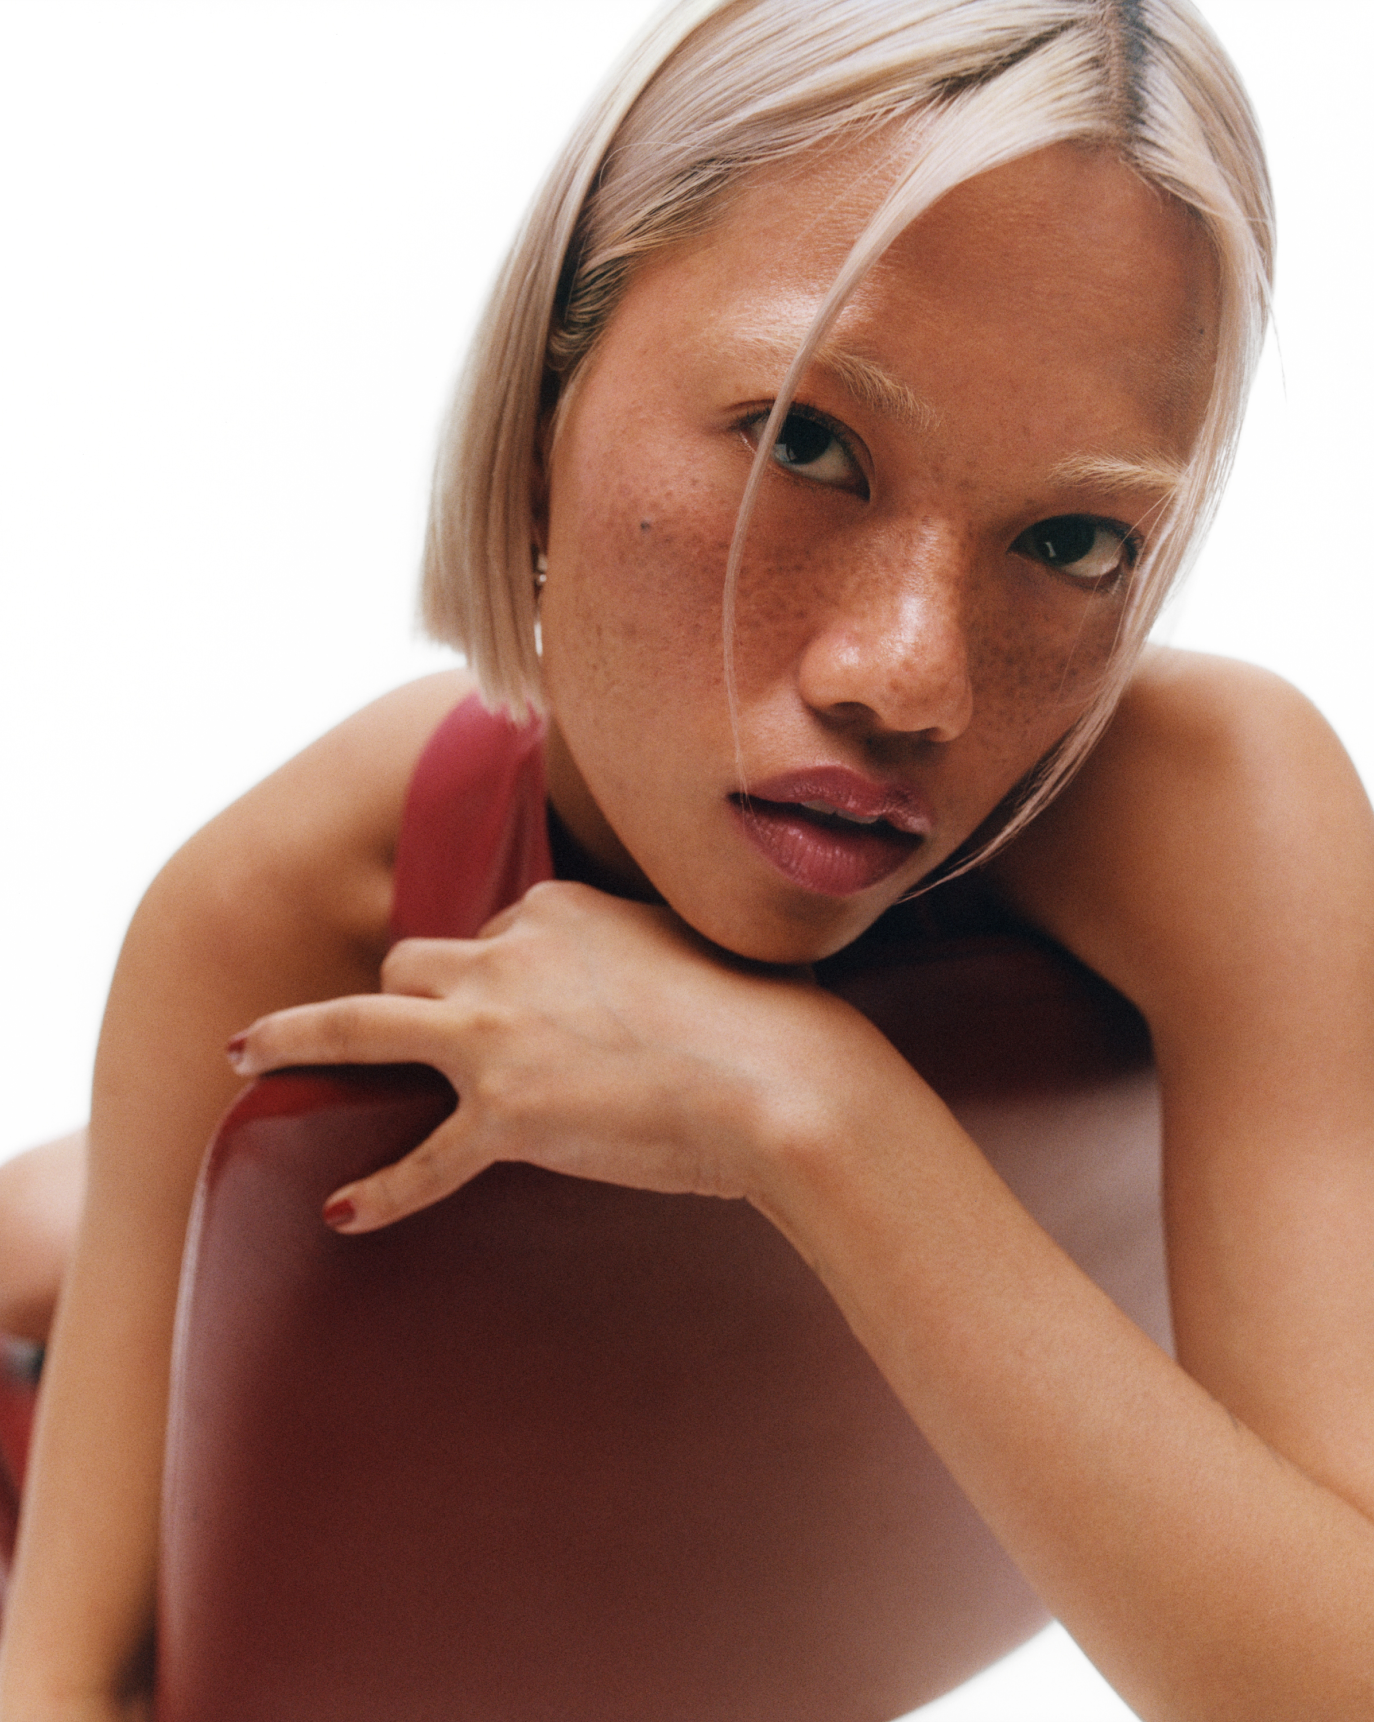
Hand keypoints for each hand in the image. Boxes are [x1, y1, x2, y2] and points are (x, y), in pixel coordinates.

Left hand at [226, 881, 873, 1232]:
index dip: (499, 974)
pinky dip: (381, 1190)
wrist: (781, 1078)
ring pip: (363, 1022)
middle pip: (415, 964)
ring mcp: (498, 1035)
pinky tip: (341, 1212)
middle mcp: (511, 957)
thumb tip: (648, 977)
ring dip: (295, 1036)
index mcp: (559, 908)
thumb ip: (640, 952)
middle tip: (394, 1030)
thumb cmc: (761, 1016)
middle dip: (402, 997)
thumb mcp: (690, 948)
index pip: (493, 931)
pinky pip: (422, 1160)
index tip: (519, 1009)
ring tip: (242, 1052)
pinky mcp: (505, 1116)